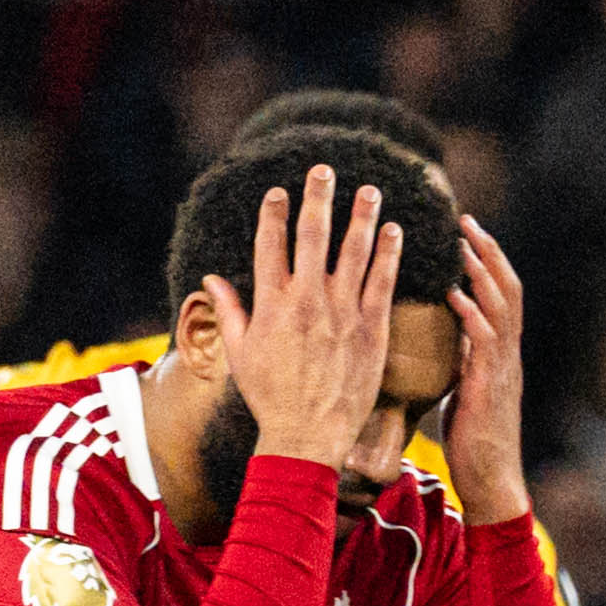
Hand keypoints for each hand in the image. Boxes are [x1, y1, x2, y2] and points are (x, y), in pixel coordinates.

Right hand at [198, 165, 400, 470]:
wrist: (307, 435)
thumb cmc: (269, 397)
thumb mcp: (240, 354)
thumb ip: (230, 311)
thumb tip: (211, 280)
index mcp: (272, 304)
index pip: (271, 244)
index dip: (274, 213)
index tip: (278, 192)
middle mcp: (307, 300)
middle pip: (314, 235)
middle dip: (318, 198)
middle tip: (325, 170)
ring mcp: (342, 312)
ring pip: (354, 251)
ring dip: (361, 216)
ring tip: (370, 189)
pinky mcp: (371, 329)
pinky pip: (382, 282)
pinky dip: (389, 253)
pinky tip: (394, 230)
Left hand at [445, 213, 532, 524]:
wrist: (491, 483)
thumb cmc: (473, 442)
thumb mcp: (464, 392)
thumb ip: (461, 363)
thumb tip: (444, 341)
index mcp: (501, 354)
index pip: (501, 295)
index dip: (488, 263)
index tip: (468, 234)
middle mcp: (508, 355)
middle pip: (507, 289)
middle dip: (488, 252)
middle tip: (467, 221)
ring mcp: (503, 368)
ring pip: (501, 308)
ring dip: (483, 273)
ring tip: (464, 244)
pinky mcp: (490, 386)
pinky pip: (484, 342)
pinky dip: (471, 313)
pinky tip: (454, 293)